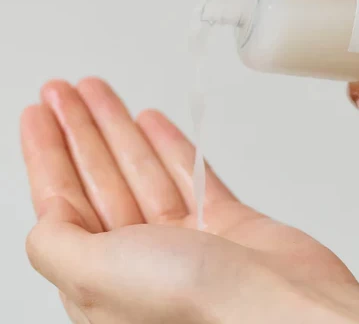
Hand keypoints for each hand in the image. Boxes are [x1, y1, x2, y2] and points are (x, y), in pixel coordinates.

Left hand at [22, 78, 358, 323]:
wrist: (284, 309)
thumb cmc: (197, 306)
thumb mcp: (100, 277)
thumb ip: (60, 246)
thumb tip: (44, 219)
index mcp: (102, 278)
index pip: (63, 202)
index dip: (47, 154)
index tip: (39, 113)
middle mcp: (142, 259)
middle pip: (101, 178)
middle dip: (80, 131)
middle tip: (64, 90)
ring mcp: (187, 239)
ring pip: (142, 169)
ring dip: (118, 129)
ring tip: (98, 92)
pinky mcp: (225, 222)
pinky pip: (188, 174)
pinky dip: (168, 145)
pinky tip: (151, 120)